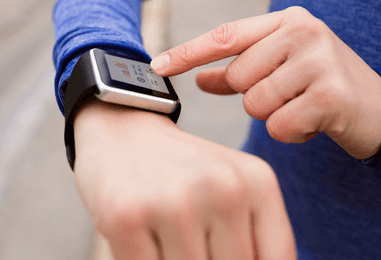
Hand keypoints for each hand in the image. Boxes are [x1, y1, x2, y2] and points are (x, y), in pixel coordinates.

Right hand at [73, 100, 295, 259]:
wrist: (122, 131)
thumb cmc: (183, 173)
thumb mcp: (234, 190)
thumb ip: (253, 238)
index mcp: (258, 182)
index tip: (225, 254)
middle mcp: (222, 189)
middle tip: (193, 242)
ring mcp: (174, 203)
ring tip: (168, 237)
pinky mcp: (126, 216)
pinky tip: (143, 240)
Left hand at [151, 6, 380, 158]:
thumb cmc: (322, 86)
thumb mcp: (280, 70)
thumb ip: (239, 71)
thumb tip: (199, 78)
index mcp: (287, 20)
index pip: (226, 36)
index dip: (188, 52)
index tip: (156, 66)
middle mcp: (303, 31)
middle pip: (238, 77)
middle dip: (254, 96)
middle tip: (288, 95)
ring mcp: (320, 60)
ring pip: (256, 103)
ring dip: (274, 115)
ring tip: (303, 107)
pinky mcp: (331, 94)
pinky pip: (279, 126)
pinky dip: (292, 132)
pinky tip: (315, 122)